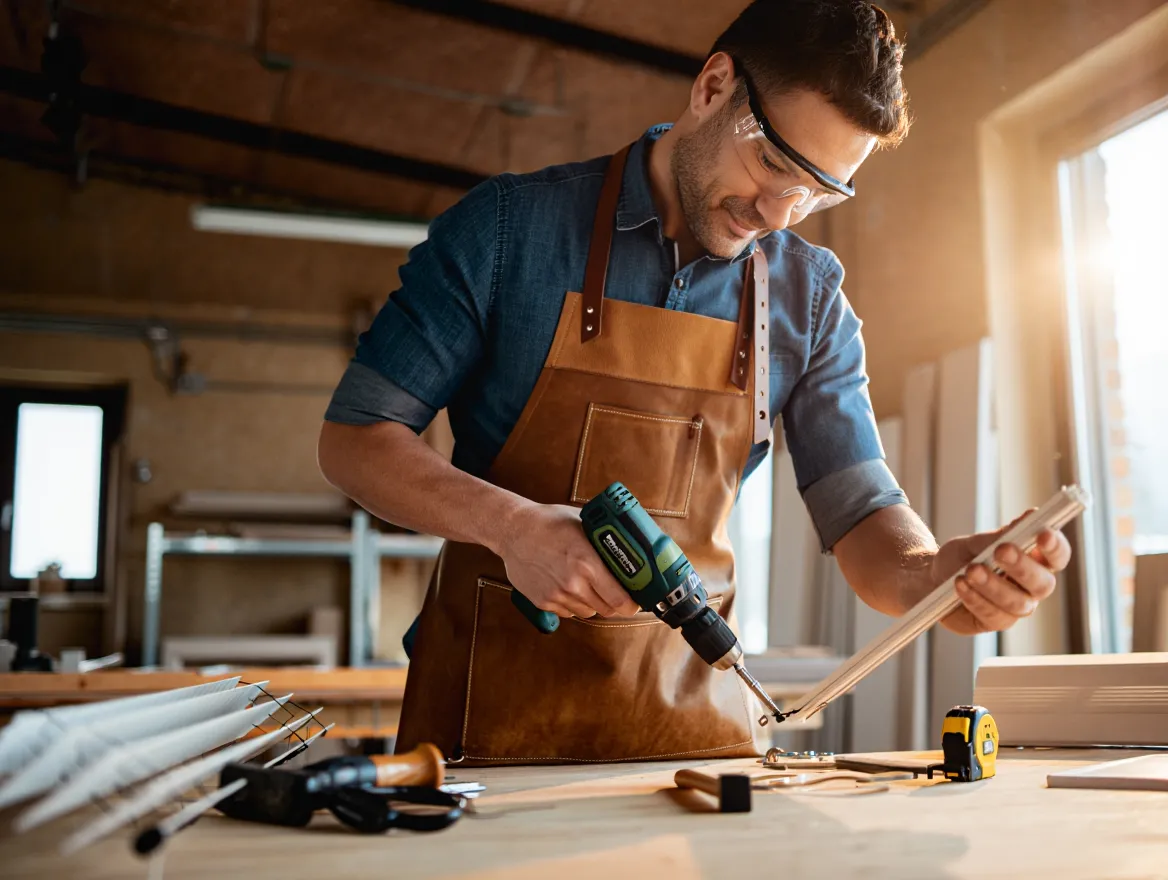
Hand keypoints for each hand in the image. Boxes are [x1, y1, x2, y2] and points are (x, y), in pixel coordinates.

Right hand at [497, 503, 640, 619]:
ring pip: (588, 612)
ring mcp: (557, 595)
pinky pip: (568, 612)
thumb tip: (631, 548)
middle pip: (607, 610)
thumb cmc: (548, 522)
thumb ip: (605, 542)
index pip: (620, 599)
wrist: (512, 530)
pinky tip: (567, 585)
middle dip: (615, 603)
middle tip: (615, 591)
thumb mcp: (583, 525)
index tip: (636, 600)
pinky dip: (573, 603)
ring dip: (593, 603)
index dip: (632, 603)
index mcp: (588, 563)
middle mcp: (573, 583)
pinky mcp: (543, 602)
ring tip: (588, 584)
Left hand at [932, 511, 1072, 634]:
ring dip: (993, 585)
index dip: (1055, 547)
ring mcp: (1016, 607)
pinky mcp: (995, 622)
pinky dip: (975, 597)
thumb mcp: (975, 542)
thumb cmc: (961, 558)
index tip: (1044, 534)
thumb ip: (1000, 535)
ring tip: (971, 570)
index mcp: (1034, 561)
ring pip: (1017, 602)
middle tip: (1001, 550)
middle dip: (1022, 566)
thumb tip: (1029, 518)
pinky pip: (992, 614)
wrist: (932, 580)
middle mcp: (1031, 587)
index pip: (1057, 555)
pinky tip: (960, 584)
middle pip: (1043, 582)